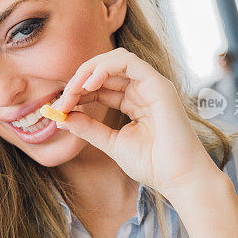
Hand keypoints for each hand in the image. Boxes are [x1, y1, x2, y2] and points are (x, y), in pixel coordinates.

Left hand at [52, 47, 224, 201]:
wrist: (179, 178)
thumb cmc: (153, 164)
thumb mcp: (112, 143)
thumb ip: (89, 128)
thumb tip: (62, 118)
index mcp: (134, 102)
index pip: (100, 87)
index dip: (77, 93)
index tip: (59, 108)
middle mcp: (143, 89)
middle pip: (104, 70)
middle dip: (78, 81)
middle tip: (61, 100)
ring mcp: (151, 84)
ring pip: (115, 60)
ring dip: (87, 72)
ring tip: (72, 91)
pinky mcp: (158, 84)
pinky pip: (128, 62)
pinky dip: (104, 68)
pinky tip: (88, 85)